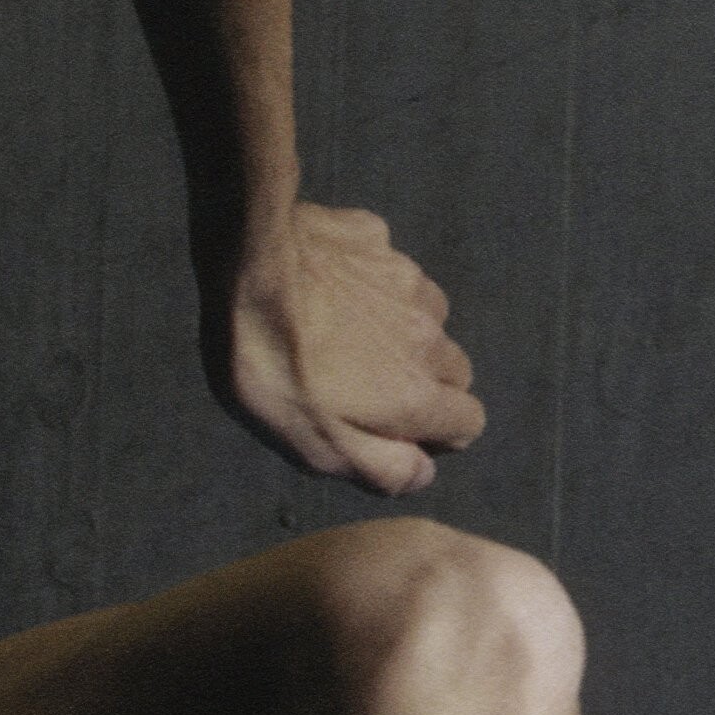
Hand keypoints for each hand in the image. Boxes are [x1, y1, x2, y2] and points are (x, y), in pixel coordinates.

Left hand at [211, 202, 483, 494]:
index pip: (468, 423)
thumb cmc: (273, 367)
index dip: (434, 433)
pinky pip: (389, 272)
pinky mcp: (380, 242)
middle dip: (421, 383)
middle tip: (360, 384)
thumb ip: (383, 467)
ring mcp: (409, 283)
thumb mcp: (317, 445)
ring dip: (398, 331)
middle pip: (453, 371)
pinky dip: (370, 285)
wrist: (246, 266)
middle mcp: (429, 337)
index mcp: (418, 394)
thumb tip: (424, 472)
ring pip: (427, 319)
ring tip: (340, 334)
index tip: (392, 429)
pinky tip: (326, 288)